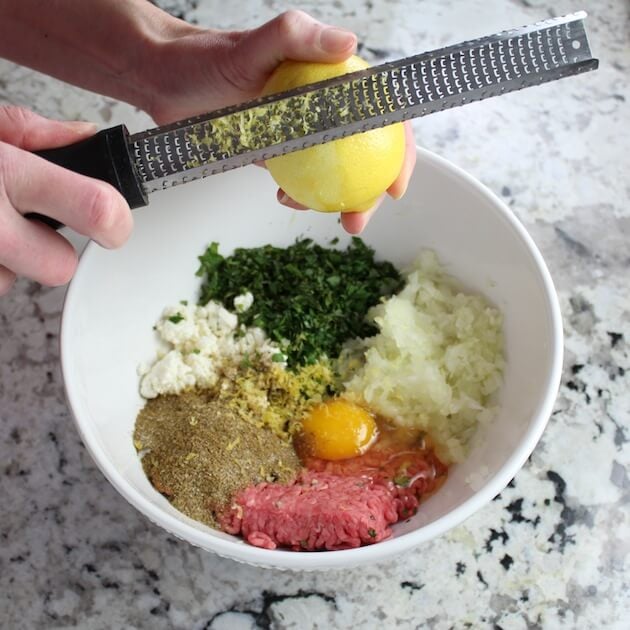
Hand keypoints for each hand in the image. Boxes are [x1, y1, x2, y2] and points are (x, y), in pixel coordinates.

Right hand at [0, 106, 131, 294]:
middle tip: (29, 224)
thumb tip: (86, 135)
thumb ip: (29, 131)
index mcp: (5, 171)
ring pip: (15, 280)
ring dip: (8, 258)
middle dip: (50, 251)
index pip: (95, 208)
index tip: (115, 224)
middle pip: (60, 267)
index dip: (115, 223)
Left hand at [141, 10, 415, 233]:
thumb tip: (350, 44)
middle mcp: (322, 106)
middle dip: (370, 191)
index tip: (394, 185)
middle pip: (364, 152)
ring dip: (340, 202)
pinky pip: (303, 180)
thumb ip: (297, 37)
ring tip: (327, 218)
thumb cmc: (205, 58)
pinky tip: (286, 200)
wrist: (166, 82)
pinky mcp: (280, 152)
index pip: (380, 112)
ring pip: (336, 172)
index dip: (398, 149)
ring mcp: (302, 132)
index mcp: (329, 78)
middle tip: (357, 219)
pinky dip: (302, 197)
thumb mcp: (251, 45)